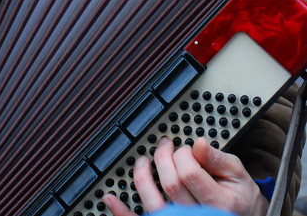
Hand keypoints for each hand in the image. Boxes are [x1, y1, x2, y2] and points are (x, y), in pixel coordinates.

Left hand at [103, 137, 267, 215]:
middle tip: (164, 146)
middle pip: (170, 185)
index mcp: (220, 203)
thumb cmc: (241, 198)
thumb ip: (217, 159)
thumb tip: (198, 144)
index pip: (190, 173)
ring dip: (141, 178)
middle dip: (163, 158)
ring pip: (154, 204)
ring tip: (142, 162)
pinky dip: (124, 213)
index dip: (182, 154)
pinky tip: (111, 199)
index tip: (183, 148)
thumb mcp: (239, 174)